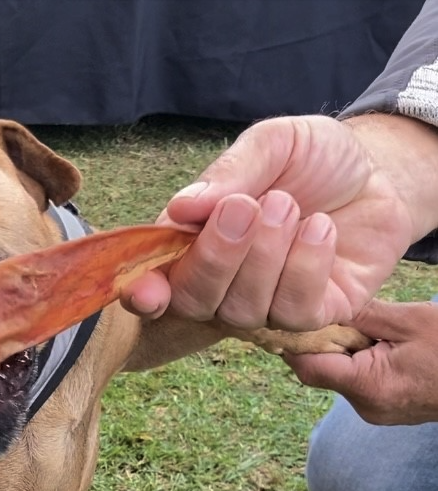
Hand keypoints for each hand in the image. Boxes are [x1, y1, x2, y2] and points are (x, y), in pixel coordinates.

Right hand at [122, 114, 433, 330]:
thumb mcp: (272, 144)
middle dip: (216, 260)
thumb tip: (181, 208)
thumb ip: (230, 174)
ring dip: (264, 258)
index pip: (159, 282)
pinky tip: (320, 229)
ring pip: (243, 311)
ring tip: (287, 206)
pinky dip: (305, 268)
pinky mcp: (312, 314)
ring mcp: (265, 304)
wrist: (378, 171)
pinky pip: (295, 312)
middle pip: (195, 302)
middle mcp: (222, 284)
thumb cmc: (312, 158)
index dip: (145, 294)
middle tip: (244, 208)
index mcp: (194, 244)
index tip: (146, 291)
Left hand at [285, 300, 437, 424]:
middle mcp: (366, 406)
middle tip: (336, 314)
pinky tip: (377, 343)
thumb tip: (324, 304)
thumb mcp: (412, 320)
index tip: (292, 315)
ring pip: (336, 375)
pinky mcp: (383, 408)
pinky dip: (356, 360)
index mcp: (369, 386)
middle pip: (318, 371)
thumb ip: (363, 314)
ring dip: (341, 349)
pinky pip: (355, 381)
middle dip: (321, 341)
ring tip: (366, 328)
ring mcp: (375, 411)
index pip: (307, 365)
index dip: (294, 340)